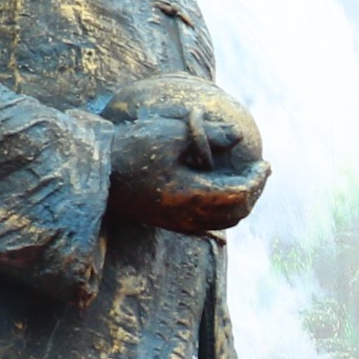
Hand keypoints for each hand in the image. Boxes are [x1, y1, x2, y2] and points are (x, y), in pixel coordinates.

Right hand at [102, 107, 268, 233]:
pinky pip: (204, 225)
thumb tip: (239, 136)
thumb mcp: (170, 133)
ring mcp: (176, 222)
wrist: (93, 174)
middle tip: (262, 171)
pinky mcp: (166, 221)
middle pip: (236, 213)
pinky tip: (222, 200)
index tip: (266, 164)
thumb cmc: (129, 149)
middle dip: (254, 192)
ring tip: (246, 180)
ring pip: (222, 222)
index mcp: (192, 197)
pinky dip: (221, 212)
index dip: (257, 180)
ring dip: (240, 203)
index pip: (240, 195)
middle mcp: (188, 216)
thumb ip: (209, 135)